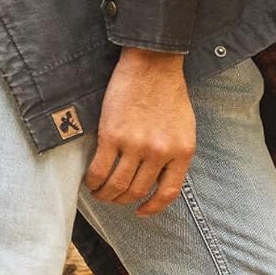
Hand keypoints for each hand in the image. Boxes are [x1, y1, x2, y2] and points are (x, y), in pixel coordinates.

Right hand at [84, 48, 195, 215]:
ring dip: (105, 195)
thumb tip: (158, 178)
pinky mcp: (112, 135)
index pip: (168, 193)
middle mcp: (160, 152)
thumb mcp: (185, 127)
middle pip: (137, 191)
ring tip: (99, 193)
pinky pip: (99, 170)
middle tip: (113, 198)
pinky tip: (90, 182)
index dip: (153, 207)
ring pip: (117, 186)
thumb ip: (174, 153)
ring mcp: (136, 145)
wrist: (153, 63)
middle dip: (122, 201)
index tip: (141, 211)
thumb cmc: (169, 92)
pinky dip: (92, 181)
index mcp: (182, 151)